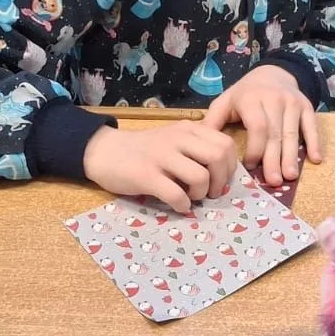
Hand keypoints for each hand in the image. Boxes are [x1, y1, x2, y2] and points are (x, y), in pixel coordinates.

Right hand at [81, 121, 236, 212]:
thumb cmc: (143, 150)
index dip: (230, 166)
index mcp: (188, 130)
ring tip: (192, 197)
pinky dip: (182, 205)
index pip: (226, 144)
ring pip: (200, 177)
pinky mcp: (146, 175)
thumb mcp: (174, 140)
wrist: (104, 151)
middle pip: (218, 157)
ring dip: (201, 194)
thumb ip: (197, 148)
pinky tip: (178, 205)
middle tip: (211, 192)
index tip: (221, 179)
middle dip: (221, 181)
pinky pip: (176, 194)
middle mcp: (177, 139)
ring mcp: (161, 156)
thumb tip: (224, 173)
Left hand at [203, 65, 321, 186]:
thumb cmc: (245, 93)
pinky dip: (314, 143)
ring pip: (292, 134)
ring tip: (290, 176)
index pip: (257, 128)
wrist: (272, 73)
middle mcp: (274, 99)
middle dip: (274, 159)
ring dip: (292, 157)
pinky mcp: (307, 106)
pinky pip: (311, 126)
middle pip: (275, 134)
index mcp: (251, 99)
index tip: (251, 167)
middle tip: (273, 181)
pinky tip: (315, 160)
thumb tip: (199, 144)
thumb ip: (213, 121)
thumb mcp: (225, 101)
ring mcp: (292, 102)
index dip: (255, 149)